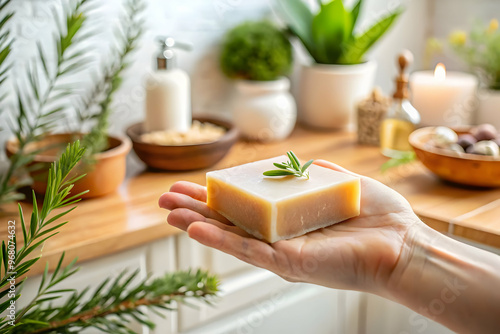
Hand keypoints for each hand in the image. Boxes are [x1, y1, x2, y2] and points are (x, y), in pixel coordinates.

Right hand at [159, 160, 421, 295]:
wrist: (404, 245)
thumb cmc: (379, 216)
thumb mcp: (340, 183)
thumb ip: (314, 174)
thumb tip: (295, 163)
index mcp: (290, 216)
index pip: (246, 204)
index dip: (219, 194)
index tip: (195, 184)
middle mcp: (281, 234)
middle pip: (230, 220)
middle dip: (197, 208)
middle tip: (166, 198)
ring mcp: (282, 249)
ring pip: (231, 236)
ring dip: (198, 223)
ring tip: (168, 212)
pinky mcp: (289, 262)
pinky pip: (249, 250)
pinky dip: (220, 240)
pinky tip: (196, 228)